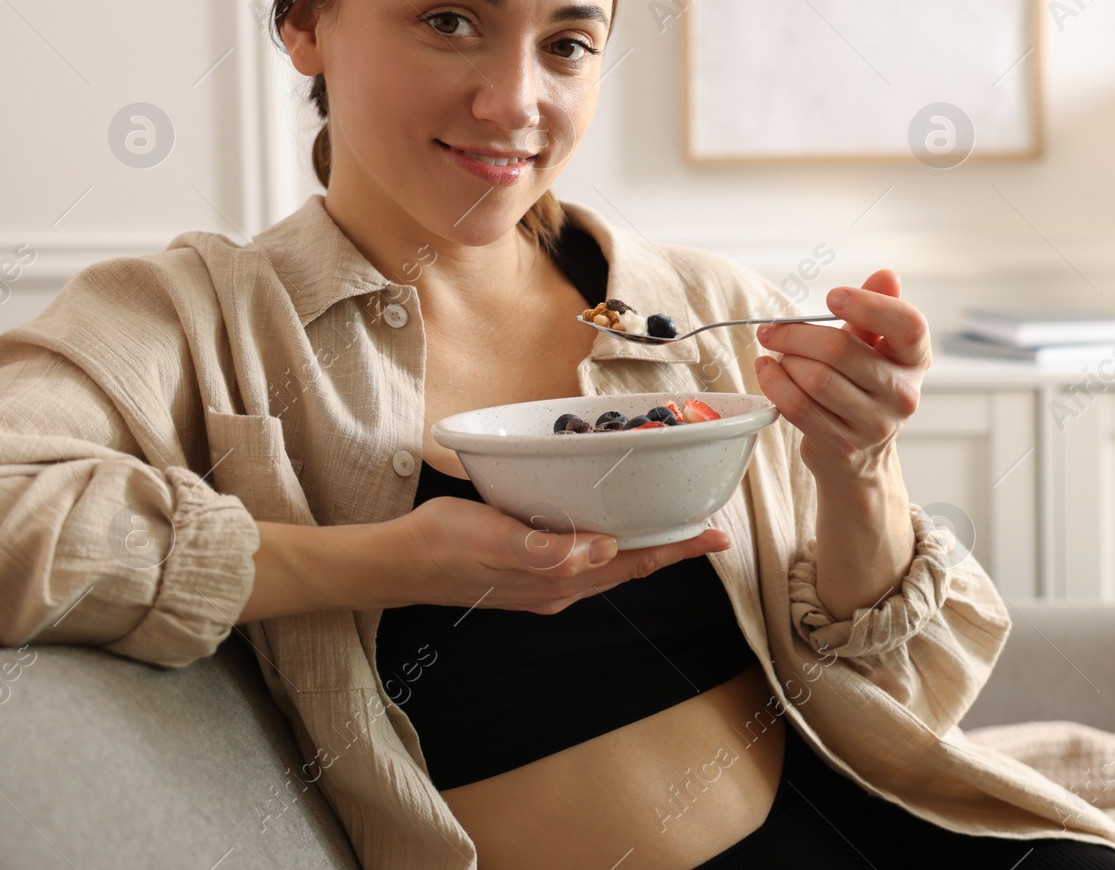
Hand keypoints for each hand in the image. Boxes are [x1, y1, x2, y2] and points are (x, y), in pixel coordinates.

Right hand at [388, 495, 731, 613]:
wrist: (399, 563)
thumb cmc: (441, 544)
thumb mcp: (490, 537)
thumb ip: (542, 548)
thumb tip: (597, 549)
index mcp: (557, 579)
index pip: (631, 562)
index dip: (675, 549)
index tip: (715, 536)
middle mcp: (559, 588)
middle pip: (629, 566)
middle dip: (670, 548)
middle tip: (708, 528)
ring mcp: (544, 584)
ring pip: (609, 566)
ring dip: (643, 548)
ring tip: (672, 526)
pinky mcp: (529, 573)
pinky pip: (584, 562)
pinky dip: (610, 545)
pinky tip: (610, 529)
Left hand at [754, 268, 930, 483]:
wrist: (861, 456)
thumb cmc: (864, 386)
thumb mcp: (875, 346)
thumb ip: (877, 309)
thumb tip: (886, 275)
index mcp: (916, 359)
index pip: (907, 325)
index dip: (869, 305)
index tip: (832, 297)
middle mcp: (903, 394)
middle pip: (842, 350)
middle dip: (797, 334)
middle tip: (772, 330)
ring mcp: (875, 424)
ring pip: (816, 379)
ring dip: (785, 360)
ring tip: (775, 354)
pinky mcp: (842, 446)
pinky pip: (798, 407)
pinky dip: (775, 384)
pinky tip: (768, 371)